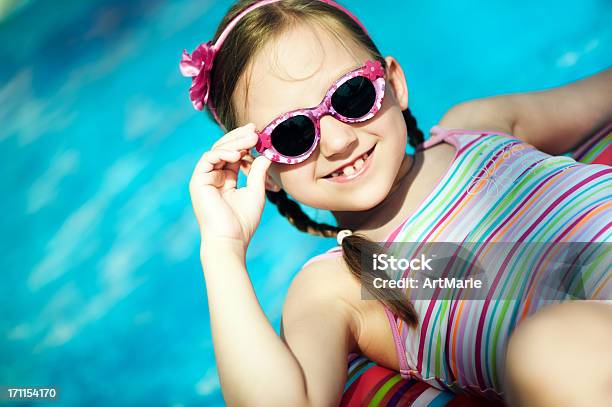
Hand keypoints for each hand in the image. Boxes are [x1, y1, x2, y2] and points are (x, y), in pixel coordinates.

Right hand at [189, 123, 271, 250]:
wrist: (230, 239)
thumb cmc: (243, 221)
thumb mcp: (256, 192)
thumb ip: (258, 173)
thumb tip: (266, 155)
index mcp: (227, 179)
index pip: (235, 154)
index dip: (245, 143)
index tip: (259, 134)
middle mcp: (214, 176)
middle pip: (225, 149)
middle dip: (239, 137)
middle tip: (254, 129)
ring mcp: (205, 178)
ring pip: (217, 150)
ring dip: (234, 142)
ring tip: (252, 139)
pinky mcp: (198, 181)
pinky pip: (208, 158)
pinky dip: (223, 153)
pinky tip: (238, 154)